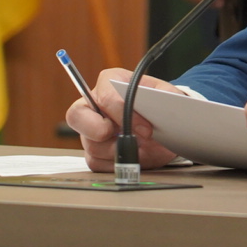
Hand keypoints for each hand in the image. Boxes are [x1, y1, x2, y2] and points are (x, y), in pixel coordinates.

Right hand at [64, 67, 179, 172]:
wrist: (160, 124)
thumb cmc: (157, 103)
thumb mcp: (166, 93)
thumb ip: (169, 94)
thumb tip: (169, 100)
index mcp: (110, 82)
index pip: (106, 96)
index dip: (123, 112)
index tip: (146, 128)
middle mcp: (93, 105)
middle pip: (76, 115)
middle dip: (97, 129)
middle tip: (122, 137)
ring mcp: (90, 129)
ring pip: (91, 144)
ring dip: (118, 151)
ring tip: (140, 150)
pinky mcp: (93, 151)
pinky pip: (96, 162)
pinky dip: (117, 164)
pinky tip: (133, 158)